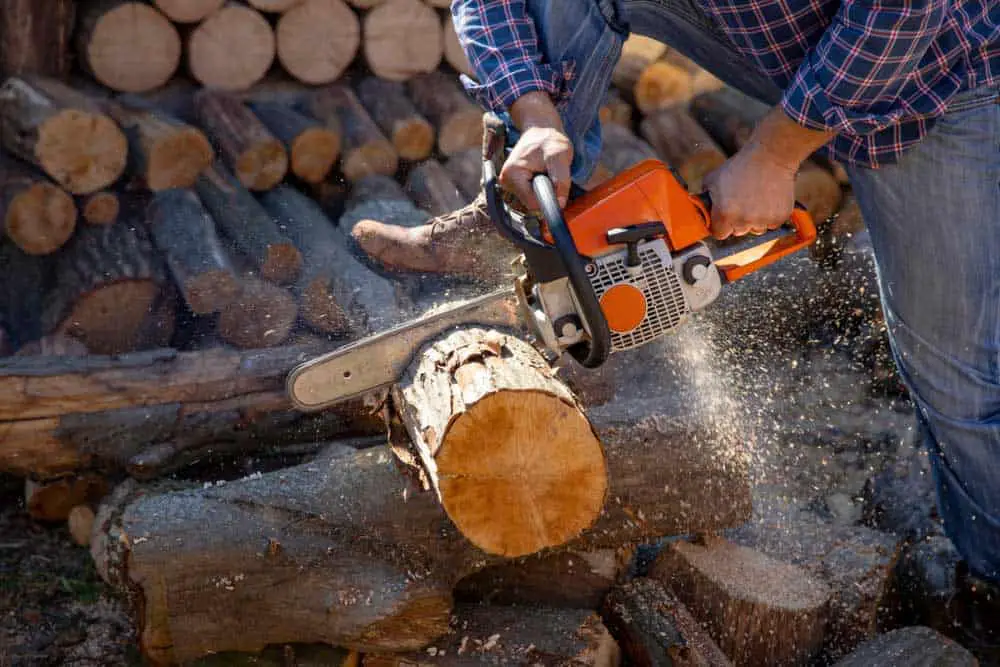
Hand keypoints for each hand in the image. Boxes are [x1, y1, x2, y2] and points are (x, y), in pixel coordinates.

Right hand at [501, 91, 572, 209]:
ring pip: (532, 200)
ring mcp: (508, 184)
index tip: (557, 185)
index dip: (549, 198)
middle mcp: (505, 181)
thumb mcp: (560, 156)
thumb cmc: (549, 139)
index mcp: (512, 175)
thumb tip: (560, 204)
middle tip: (550, 173)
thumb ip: (561, 180)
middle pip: (531, 203)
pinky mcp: (514, 185)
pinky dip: (540, 188)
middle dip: (546, 192)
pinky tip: (541, 174)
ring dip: (544, 190)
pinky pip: (531, 196)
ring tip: (546, 171)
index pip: (532, 203)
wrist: (540, 129)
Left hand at [701, 104, 835, 238]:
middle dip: (737, 222)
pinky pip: (771, 225)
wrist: (770, 157)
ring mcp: (762, 221)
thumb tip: (698, 208)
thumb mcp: (712, 179)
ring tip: (755, 199)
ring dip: (754, 220)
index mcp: (724, 214)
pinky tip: (767, 199)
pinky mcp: (778, 218)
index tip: (723, 218)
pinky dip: (769, 216)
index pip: (719, 234)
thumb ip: (704, 197)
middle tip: (741, 203)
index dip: (720, 226)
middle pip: (737, 232)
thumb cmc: (739, 166)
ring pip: (755, 230)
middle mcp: (743, 221)